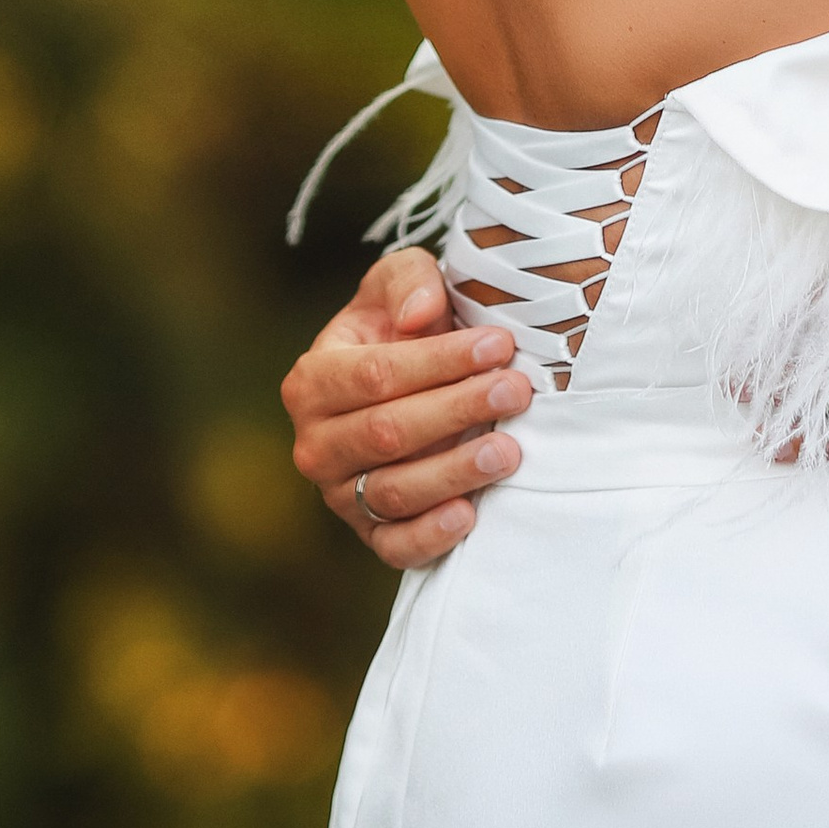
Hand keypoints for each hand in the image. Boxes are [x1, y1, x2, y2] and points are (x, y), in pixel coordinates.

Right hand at [281, 245, 533, 566]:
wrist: (409, 381)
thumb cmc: (406, 325)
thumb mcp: (402, 282)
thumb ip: (409, 282)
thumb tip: (420, 317)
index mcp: (312, 380)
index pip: (376, 375)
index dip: (439, 362)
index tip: (498, 346)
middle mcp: (315, 443)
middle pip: (386, 433)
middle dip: (457, 410)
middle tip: (516, 392)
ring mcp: (339, 494)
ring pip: (393, 491)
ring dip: (454, 471)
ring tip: (509, 449)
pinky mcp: (369, 533)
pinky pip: (394, 545)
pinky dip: (430, 536)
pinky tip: (469, 514)